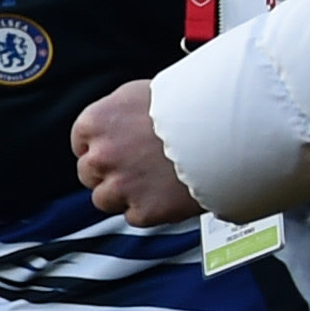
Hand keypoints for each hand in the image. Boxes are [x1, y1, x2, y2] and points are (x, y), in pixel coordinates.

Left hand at [70, 77, 196, 225]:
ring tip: (155, 180)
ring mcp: (121, 186)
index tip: (116, 149)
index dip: (100, 147)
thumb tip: (112, 124)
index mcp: (97, 122)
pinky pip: (135, 216)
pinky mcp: (144, 210)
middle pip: (89, 173)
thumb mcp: (143, 94)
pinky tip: (169, 191)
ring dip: (125, 194)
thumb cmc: (192, 105)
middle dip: (110, 171)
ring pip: (105, 199)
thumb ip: (119, 113)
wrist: (228, 131)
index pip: (81, 142)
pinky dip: (150, 208)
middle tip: (139, 165)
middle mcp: (101, 156)